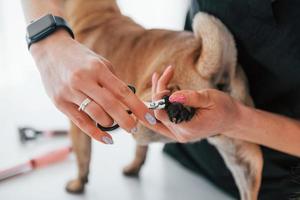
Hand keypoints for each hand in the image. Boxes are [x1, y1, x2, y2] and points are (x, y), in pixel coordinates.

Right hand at [30, 30, 165, 143]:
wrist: (51, 51)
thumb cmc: (81, 58)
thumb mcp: (100, 63)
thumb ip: (113, 82)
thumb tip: (129, 102)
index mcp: (97, 69)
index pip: (123, 91)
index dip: (138, 107)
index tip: (150, 118)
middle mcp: (83, 80)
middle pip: (111, 105)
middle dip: (127, 120)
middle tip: (135, 128)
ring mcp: (70, 92)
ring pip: (96, 115)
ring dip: (111, 124)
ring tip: (117, 124)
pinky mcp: (60, 103)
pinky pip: (81, 122)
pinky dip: (95, 133)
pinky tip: (107, 139)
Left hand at [151, 66, 241, 142]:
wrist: (232, 120)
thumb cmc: (223, 108)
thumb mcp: (210, 99)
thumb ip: (191, 98)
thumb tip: (172, 96)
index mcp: (188, 128)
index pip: (161, 114)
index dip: (159, 98)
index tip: (167, 86)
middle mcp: (180, 133)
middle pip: (157, 113)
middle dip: (156, 93)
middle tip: (160, 75)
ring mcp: (177, 133)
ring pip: (157, 115)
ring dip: (156, 95)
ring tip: (159, 75)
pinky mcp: (177, 129)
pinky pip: (162, 118)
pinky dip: (158, 104)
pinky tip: (158, 88)